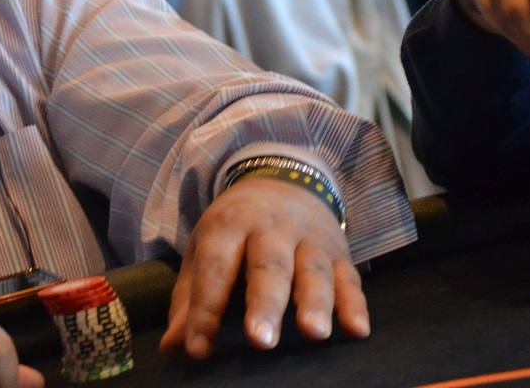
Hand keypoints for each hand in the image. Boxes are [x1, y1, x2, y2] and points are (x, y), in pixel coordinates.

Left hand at [159, 177, 364, 358]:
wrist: (282, 180)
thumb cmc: (235, 227)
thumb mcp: (205, 247)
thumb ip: (189, 298)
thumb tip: (171, 348)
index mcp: (229, 224)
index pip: (215, 268)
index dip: (205, 310)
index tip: (198, 349)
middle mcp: (271, 228)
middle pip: (268, 267)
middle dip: (264, 304)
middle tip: (260, 341)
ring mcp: (309, 239)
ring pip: (313, 271)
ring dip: (315, 303)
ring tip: (313, 334)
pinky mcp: (340, 253)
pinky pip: (350, 279)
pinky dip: (355, 305)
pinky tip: (357, 331)